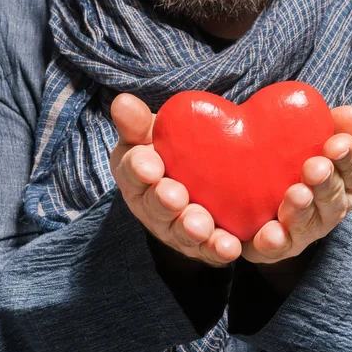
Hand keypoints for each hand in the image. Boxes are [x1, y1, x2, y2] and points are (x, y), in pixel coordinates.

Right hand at [110, 93, 241, 266]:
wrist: (196, 177)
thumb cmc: (169, 152)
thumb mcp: (151, 135)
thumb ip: (138, 123)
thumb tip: (122, 102)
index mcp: (137, 175)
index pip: (132, 170)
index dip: (139, 168)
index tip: (149, 165)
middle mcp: (152, 207)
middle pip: (155, 206)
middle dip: (163, 202)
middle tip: (174, 197)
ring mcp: (175, 229)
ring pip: (181, 232)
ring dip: (190, 229)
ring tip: (201, 227)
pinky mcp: (201, 246)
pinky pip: (209, 250)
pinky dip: (218, 249)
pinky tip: (230, 247)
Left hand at [242, 105, 351, 263]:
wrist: (258, 208)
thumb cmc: (293, 166)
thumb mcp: (311, 143)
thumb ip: (329, 127)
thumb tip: (350, 113)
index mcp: (344, 182)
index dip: (349, 157)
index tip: (337, 144)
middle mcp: (330, 210)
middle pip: (334, 199)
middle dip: (326, 183)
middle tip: (314, 168)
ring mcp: (306, 232)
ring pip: (308, 224)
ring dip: (303, 210)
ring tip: (295, 195)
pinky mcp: (278, 247)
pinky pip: (278, 247)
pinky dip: (275, 241)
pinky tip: (269, 234)